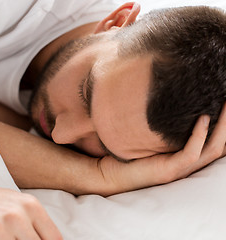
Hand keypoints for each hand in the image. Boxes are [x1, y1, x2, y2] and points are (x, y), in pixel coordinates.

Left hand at [98, 103, 225, 195]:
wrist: (111, 174)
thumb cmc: (130, 154)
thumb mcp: (151, 138)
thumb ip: (163, 127)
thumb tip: (168, 104)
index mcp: (186, 158)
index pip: (213, 143)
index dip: (224, 127)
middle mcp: (188, 165)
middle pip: (219, 145)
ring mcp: (180, 169)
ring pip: (212, 149)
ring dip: (222, 128)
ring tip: (225, 105)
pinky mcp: (170, 170)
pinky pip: (191, 153)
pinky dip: (199, 135)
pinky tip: (203, 118)